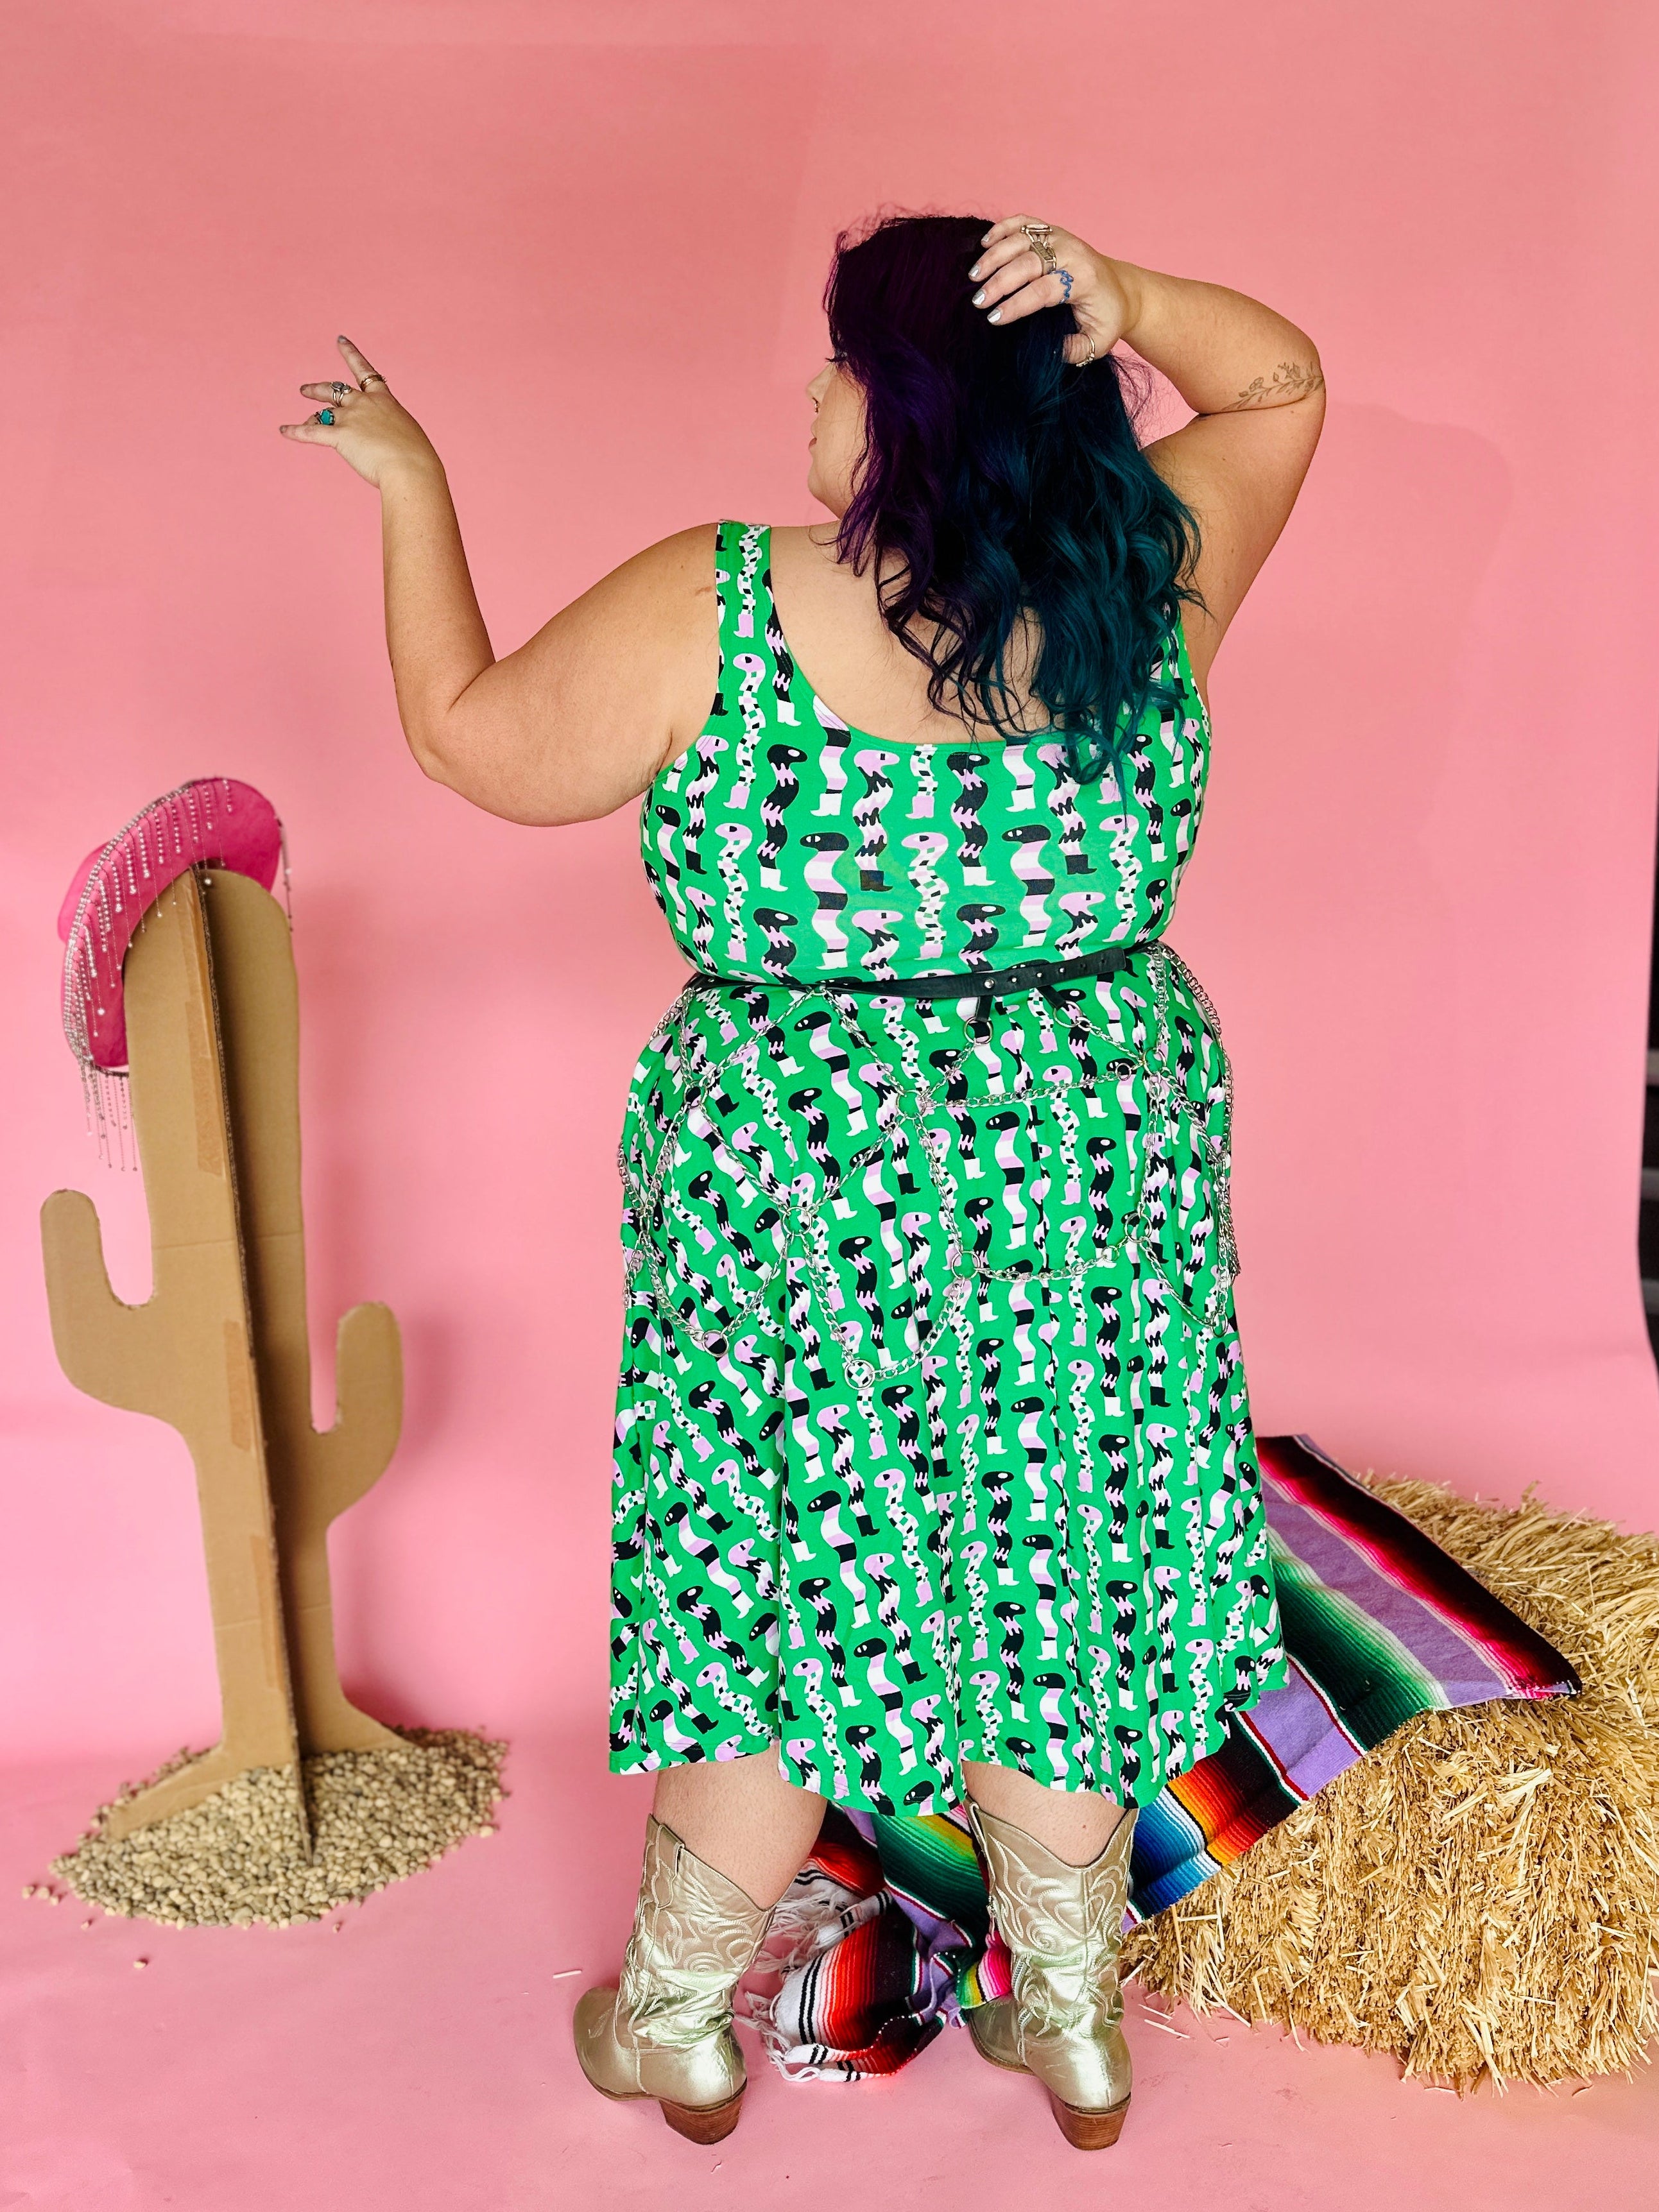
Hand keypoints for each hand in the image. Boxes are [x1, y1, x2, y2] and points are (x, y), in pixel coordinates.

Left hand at [279, 336, 441, 487]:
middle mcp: (364, 403)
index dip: (351, 354)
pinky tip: (283, 431)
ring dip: (311, 415)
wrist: (412, 468)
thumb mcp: (407, 435)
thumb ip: (391, 431)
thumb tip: (384, 443)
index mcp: (384, 399)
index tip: (340, 340)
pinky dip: (295, 431)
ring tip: (304, 419)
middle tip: (305, 390)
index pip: (365, 371)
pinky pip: (311, 432)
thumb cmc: (417, 458)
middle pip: (336, 390)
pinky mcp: (340, 437)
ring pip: (323, 412)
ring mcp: (350, 418)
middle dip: (319, 389)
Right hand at [967, 217, 1135, 367]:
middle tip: (978, 301)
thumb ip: (1076, 349)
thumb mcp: (1100, 340)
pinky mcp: (1051, 231)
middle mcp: (1071, 252)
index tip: (994, 319)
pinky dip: (1002, 228)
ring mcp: (1060, 237)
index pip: (1043, 290)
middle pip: (1028, 262)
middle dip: (999, 281)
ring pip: (1021, 239)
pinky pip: (1024, 222)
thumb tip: (1051, 350)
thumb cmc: (1106, 316)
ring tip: (974, 275)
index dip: (1016, 304)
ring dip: (994, 255)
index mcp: (1083, 279)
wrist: (1120, 287)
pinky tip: (985, 243)